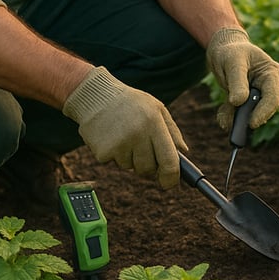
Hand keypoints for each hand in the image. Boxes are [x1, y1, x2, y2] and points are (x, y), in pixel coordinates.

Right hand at [62, 67, 185, 188]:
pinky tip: (110, 136)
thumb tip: (183, 153)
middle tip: (141, 147)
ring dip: (129, 157)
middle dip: (148, 165)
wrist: (95, 96)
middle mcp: (138, 134)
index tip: (170, 183)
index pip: (169, 160)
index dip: (171, 177)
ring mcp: (119, 144)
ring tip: (124, 135)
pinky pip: (114, 163)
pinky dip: (114, 154)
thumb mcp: (157, 108)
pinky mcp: (103, 151)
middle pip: (148, 169)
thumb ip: (172, 131)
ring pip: (130, 167)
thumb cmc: (131, 102)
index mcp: (154, 123)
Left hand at [207, 27, 278, 129]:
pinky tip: (222, 113)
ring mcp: (257, 95)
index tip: (251, 124)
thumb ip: (237, 81)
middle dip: (248, 118)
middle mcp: (268, 86)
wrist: (222, 49)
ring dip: (236, 119)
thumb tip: (239, 102)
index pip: (273, 97)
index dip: (263, 112)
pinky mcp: (246, 101)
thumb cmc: (230, 51)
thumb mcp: (232, 62)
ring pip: (250, 114)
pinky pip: (239, 114)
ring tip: (223, 117)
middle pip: (263, 109)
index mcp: (271, 73)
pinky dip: (229, 116)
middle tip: (233, 126)